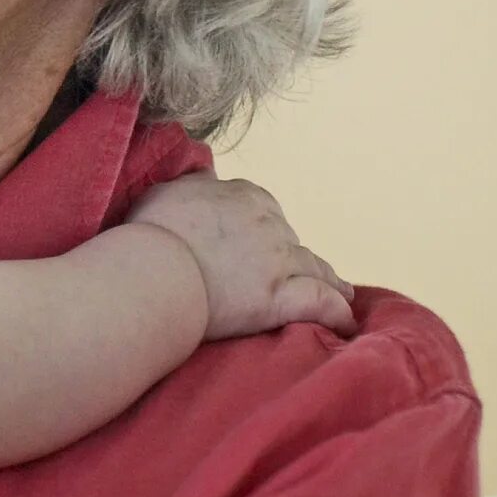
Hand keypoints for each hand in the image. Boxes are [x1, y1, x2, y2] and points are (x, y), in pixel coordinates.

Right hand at [126, 175, 355, 339]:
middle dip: (295, 257)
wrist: (151, 271)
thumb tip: (206, 175)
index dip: (268, 229)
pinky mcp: (278, 299)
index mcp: (244, 196)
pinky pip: (319, 303)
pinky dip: (336, 312)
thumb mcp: (166, 191)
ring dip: (330, 280)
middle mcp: (268, 224)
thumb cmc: (150, 233)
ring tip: (343, 293)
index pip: (267, 209)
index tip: (268, 242)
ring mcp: (277, 261)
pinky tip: (346, 321)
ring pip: (315, 268)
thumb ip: (193, 183)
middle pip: (292, 240)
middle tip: (301, 273)